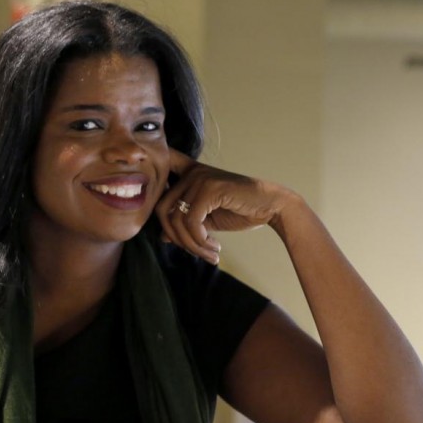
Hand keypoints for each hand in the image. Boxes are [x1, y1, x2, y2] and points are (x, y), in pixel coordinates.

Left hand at [155, 149, 289, 263]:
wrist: (271, 206)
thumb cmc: (240, 210)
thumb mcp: (207, 219)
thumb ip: (186, 224)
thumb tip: (162, 236)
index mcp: (189, 173)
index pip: (162, 169)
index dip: (151, 185)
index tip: (160, 210)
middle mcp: (191, 172)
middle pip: (161, 209)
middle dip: (176, 237)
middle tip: (196, 251)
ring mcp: (199, 178)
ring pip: (177, 219)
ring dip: (192, 244)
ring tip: (209, 253)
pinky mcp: (210, 188)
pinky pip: (192, 221)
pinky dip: (200, 240)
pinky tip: (215, 247)